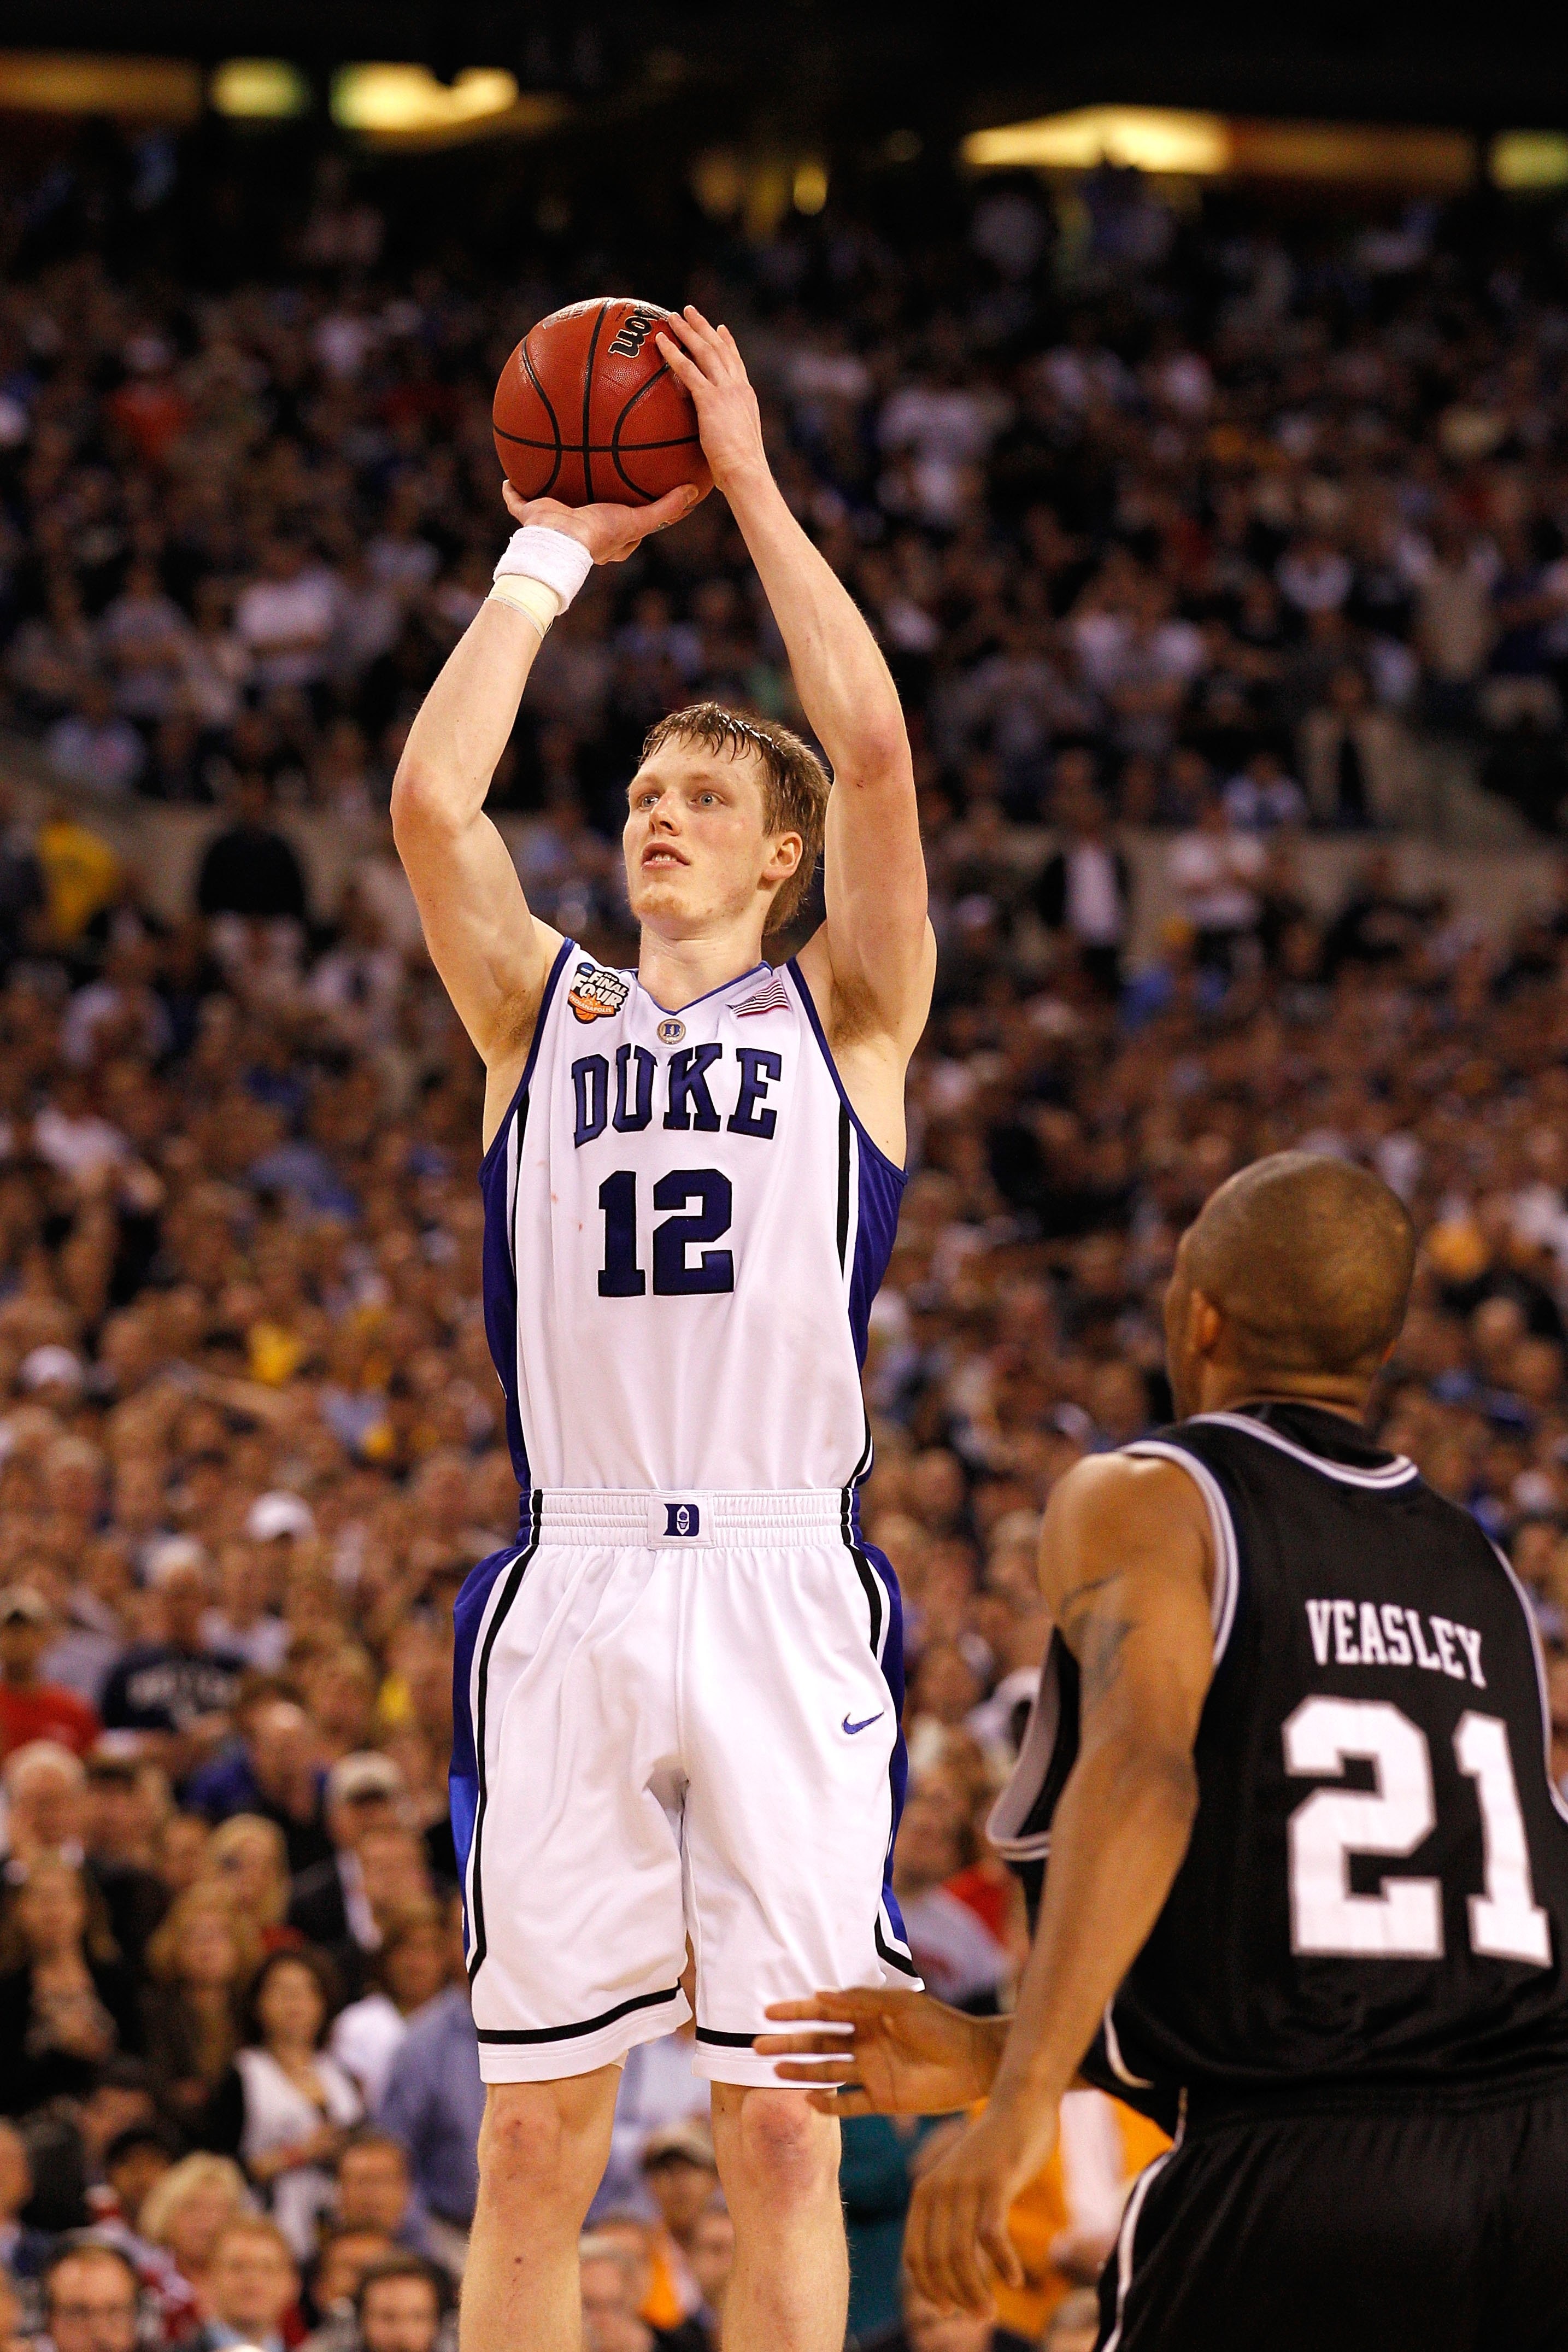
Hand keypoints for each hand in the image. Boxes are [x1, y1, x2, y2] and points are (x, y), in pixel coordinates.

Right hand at [500, 479, 701, 563]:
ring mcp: (553, 525)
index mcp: (605, 538)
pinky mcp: (531, 517)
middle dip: (592, 498)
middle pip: (588, 511)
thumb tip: (693, 491)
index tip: (636, 494)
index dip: (632, 512)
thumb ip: (665, 508)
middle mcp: (580, 531)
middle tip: (597, 477)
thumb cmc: (600, 534)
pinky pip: (518, 503)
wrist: (561, 542)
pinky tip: (508, 479)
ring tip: (554, 469)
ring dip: (553, 491)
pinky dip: (512, 494)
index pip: (623, 525)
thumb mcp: (637, 520)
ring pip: (554, 505)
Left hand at [654, 307, 768, 497]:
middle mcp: (738, 387)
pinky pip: (688, 370)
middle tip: (689, 311)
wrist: (747, 473)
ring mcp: (726, 391)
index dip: (728, 344)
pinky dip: (673, 353)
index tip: (721, 329)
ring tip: (671, 316)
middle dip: (704, 327)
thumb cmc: (741, 473)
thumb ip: (725, 437)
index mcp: (746, 397)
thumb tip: (715, 449)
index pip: (736, 363)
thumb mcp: (736, 449)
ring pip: (705, 351)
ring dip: (687, 331)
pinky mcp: (711, 400)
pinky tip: (660, 341)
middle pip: (720, 348)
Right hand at [754, 1987, 1004, 2115]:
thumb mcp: (900, 2005)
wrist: (975, 2061)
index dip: (797, 2012)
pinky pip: (849, 2104)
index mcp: (869, 2016)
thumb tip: (820, 1995)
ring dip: (802, 2070)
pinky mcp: (883, 2100)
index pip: (825, 2013)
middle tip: (757, 2046)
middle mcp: (865, 2043)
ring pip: (827, 2071)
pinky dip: (829, 2103)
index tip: (768, 2013)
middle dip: (790, 2043)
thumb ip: (862, 2001)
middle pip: (819, 2043)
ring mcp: (872, 2072)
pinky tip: (809, 2099)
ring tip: (774, 2071)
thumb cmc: (941, 2025)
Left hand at [903, 2093, 1058, 2315]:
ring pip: (960, 2255)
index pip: (915, 2257)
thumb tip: (950, 2277)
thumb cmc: (994, 2153)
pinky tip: (1015, 2279)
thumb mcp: (961, 2185)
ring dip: (976, 2290)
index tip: (950, 2311)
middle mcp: (938, 2189)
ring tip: (991, 2311)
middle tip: (979, 2317)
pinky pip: (991, 2236)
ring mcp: (965, 2184)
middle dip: (956, 2297)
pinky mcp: (994, 2181)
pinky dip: (1003, 2264)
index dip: (930, 2290)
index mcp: (924, 2192)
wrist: (1020, 2104)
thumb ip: (950, 2220)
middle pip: (937, 2261)